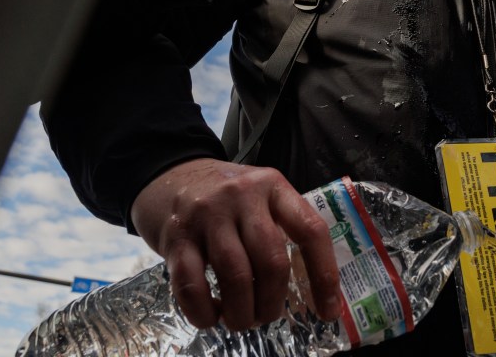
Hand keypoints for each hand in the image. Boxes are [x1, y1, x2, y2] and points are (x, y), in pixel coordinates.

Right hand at [130, 159, 340, 330]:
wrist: (169, 176)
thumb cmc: (225, 196)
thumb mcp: (260, 196)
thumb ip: (283, 227)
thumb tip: (311, 289)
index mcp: (273, 187)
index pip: (310, 231)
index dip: (324, 276)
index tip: (327, 311)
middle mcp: (242, 196)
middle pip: (271, 260)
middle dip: (273, 302)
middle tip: (266, 316)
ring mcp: (207, 215)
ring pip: (236, 276)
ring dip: (242, 312)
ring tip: (241, 320)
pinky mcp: (176, 236)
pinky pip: (192, 285)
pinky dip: (204, 312)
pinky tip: (211, 316)